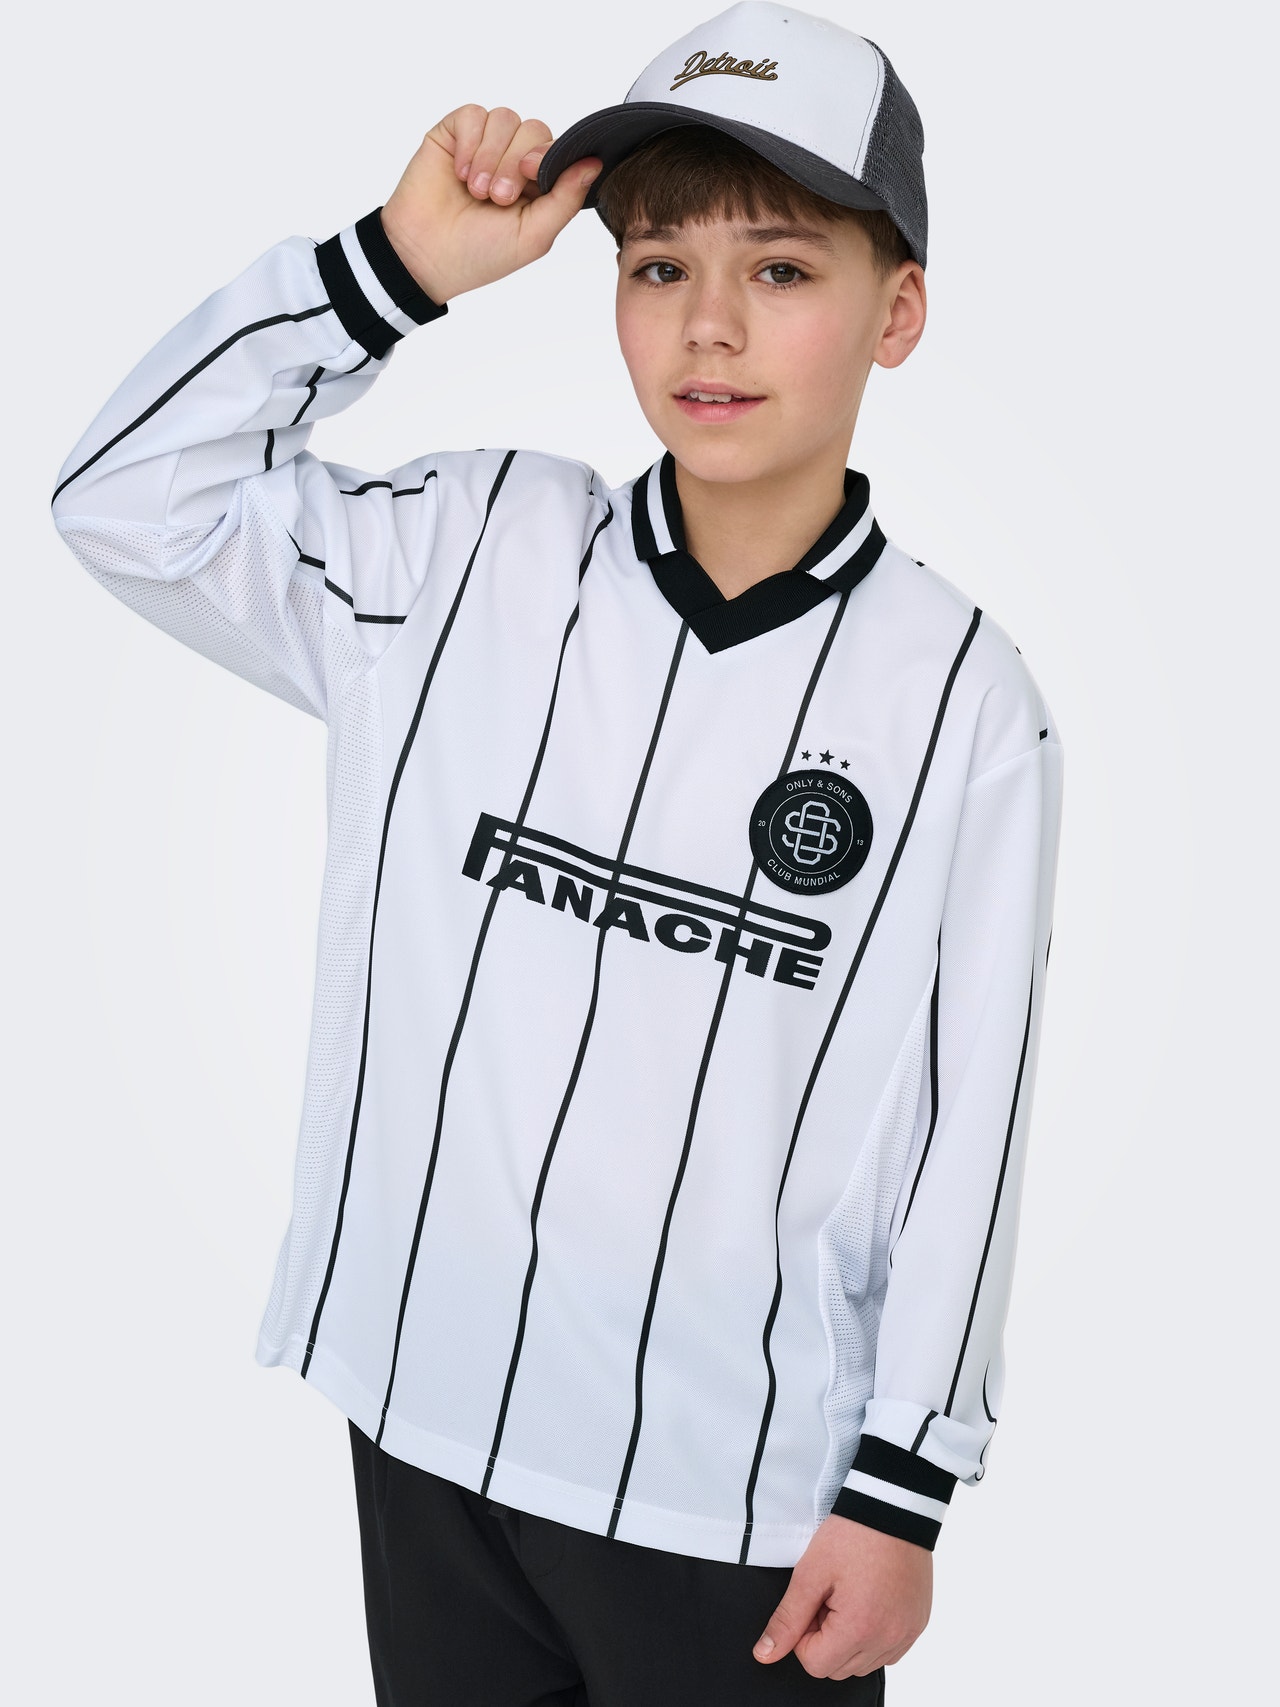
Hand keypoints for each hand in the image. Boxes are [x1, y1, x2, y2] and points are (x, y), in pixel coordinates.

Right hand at [379, 105, 601, 303]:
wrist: (425, 255)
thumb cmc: (479, 254)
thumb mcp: (533, 235)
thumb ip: (566, 199)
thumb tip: (594, 162)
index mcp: (537, 186)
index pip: (557, 150)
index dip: (547, 157)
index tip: (530, 176)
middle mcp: (513, 160)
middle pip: (534, 129)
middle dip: (516, 162)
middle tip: (496, 197)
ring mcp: (483, 145)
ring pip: (504, 118)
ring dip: (491, 156)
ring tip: (476, 190)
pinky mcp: (454, 133)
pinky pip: (473, 115)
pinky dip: (469, 143)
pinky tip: (459, 171)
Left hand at [753, 1515, 932, 1679]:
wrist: (893, 1508)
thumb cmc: (852, 1535)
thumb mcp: (810, 1573)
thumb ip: (787, 1619)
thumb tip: (764, 1654)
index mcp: (859, 1629)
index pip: (815, 1664)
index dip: (803, 1635)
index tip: (812, 1602)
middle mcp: (888, 1639)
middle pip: (839, 1668)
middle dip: (825, 1639)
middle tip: (830, 1597)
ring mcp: (906, 1634)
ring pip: (863, 1664)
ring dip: (850, 1640)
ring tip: (850, 1596)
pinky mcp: (917, 1625)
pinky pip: (888, 1652)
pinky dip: (873, 1637)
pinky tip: (869, 1603)